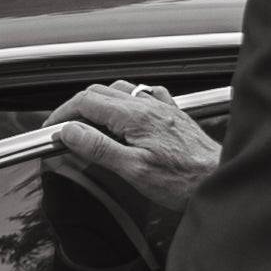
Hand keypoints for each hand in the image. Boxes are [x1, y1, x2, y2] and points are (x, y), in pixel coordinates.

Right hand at [50, 77, 218, 211]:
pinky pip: (143, 95)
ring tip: (88, 121)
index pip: (86, 103)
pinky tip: (126, 112)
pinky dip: (125, 100)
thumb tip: (70, 132)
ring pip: (120, 90)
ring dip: (98, 101)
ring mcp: (161, 107)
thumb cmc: (183, 180)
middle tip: (64, 128)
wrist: (218, 177)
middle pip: (99, 92)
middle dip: (75, 107)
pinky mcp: (172, 114)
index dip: (62, 114)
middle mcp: (148, 105)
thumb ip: (99, 148)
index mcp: (135, 116)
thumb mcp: (134, 170)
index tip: (51, 129)